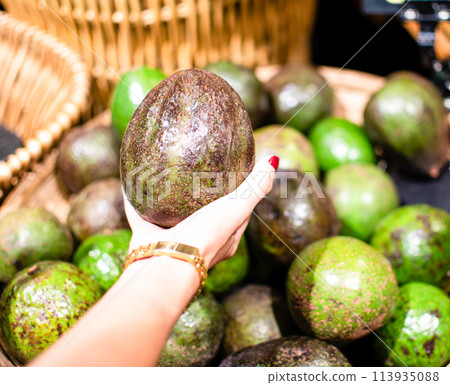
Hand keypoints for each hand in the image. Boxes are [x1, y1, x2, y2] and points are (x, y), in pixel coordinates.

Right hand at [123, 156, 277, 268]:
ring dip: (172, 199)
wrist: (165, 265)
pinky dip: (137, 200)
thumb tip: (273, 160)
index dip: (242, 195)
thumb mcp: (236, 209)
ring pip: (173, 216)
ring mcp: (174, 240)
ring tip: (170, 174)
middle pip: (207, 213)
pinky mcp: (148, 237)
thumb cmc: (206, 238)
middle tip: (202, 171)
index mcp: (226, 238)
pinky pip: (141, 215)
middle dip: (206, 196)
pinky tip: (133, 181)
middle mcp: (201, 241)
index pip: (239, 213)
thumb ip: (255, 187)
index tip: (238, 175)